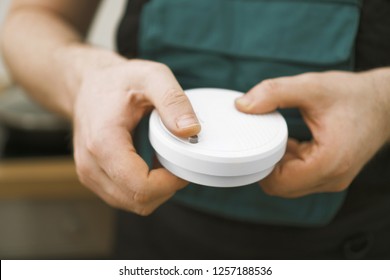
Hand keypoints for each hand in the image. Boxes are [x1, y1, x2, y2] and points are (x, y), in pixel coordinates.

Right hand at [73, 59, 199, 214]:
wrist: (86, 84)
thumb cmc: (118, 80)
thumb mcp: (151, 76)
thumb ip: (173, 100)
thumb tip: (192, 130)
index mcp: (103, 142)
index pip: (141, 187)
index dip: (170, 182)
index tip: (183, 163)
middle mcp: (90, 165)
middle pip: (139, 201)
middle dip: (166, 187)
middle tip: (177, 161)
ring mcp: (89, 174)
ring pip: (132, 204)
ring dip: (156, 189)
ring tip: (162, 160)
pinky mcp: (92, 178)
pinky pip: (124, 197)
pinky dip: (143, 188)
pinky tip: (149, 165)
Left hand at [235, 70, 389, 197]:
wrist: (386, 104)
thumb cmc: (353, 95)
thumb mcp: (311, 86)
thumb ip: (274, 93)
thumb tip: (242, 105)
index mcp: (329, 162)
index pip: (277, 182)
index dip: (259, 165)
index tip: (252, 143)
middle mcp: (332, 178)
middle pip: (280, 187)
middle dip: (265, 165)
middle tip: (261, 138)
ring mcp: (333, 180)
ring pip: (289, 185)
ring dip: (277, 164)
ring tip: (278, 138)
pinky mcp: (331, 176)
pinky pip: (299, 178)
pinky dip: (288, 163)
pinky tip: (288, 142)